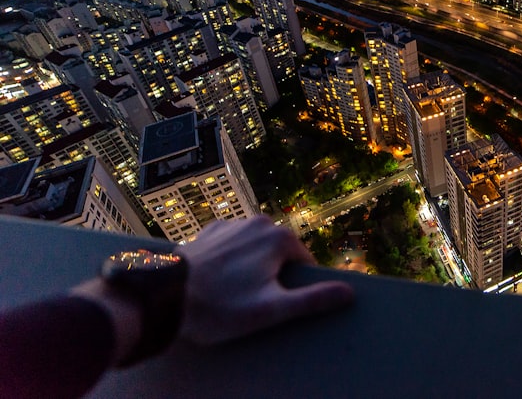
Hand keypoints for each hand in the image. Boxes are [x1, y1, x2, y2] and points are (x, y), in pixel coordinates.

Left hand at [176, 216, 353, 345]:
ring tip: (230, 292)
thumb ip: (312, 300)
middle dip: (271, 275)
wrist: (163, 296)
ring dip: (251, 266)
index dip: (292, 288)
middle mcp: (259, 222)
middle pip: (280, 254)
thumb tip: (349, 292)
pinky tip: (216, 280)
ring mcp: (232, 223)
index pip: (303, 264)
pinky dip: (231, 260)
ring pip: (256, 248)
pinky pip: (233, 245)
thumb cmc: (219, 306)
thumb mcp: (270, 310)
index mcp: (279, 238)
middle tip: (249, 301)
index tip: (272, 304)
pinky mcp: (210, 230)